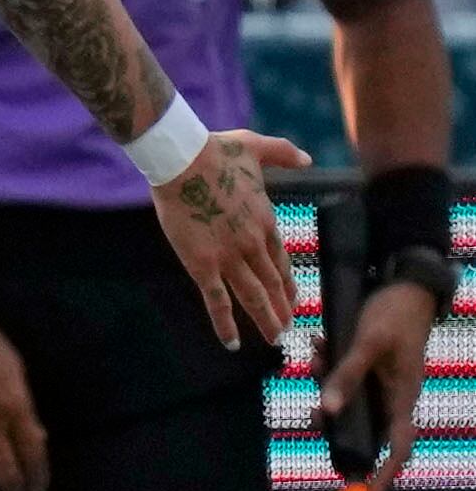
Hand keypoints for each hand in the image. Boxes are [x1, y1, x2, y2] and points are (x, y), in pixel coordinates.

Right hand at [152, 130, 308, 347]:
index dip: (289, 284)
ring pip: (254, 296)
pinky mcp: (203, 264)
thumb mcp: (255, 146)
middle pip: (274, 284)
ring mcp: (230, 257)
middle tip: (289, 329)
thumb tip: (308, 158)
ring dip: (266, 320)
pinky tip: (232, 343)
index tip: (294, 300)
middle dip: (282, 309)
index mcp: (266, 220)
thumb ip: (284, 153)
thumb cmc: (215, 150)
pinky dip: (225, 324)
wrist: (183, 160)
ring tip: (275, 339)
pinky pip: (217, 300)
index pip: (282, 261)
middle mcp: (253, 244)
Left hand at [320, 280, 434, 490]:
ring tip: (314, 359)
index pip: (396, 447)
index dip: (383, 473)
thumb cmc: (394, 315)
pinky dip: (330, 366)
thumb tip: (326, 412)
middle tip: (311, 420)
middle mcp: (394, 395)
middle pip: (365, 427)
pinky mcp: (371, 367)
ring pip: (349, 399)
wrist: (406, 285)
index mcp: (402, 397)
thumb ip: (346, 376)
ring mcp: (383, 382)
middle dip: (337, 426)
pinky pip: (345, 377)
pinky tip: (318, 344)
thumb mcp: (367, 345)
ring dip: (327, 385)